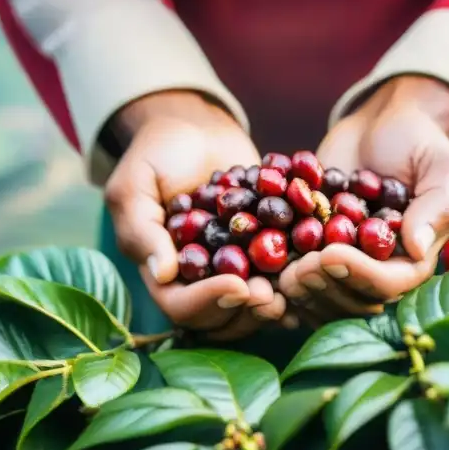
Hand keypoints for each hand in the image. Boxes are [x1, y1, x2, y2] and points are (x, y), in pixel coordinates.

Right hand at [104, 91, 285, 339]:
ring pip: (250, 308)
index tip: (238, 287)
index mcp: (161, 272)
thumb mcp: (135, 183)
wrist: (198, 130)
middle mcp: (196, 281)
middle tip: (271, 295)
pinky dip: (294, 283)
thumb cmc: (157, 153)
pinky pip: (276, 280)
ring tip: (293, 288)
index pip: (179, 305)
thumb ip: (141, 227)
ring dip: (272, 304)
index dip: (208, 301)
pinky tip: (312, 274)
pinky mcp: (261, 254)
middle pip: (218, 319)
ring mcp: (230, 271)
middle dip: (246, 310)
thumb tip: (161, 273)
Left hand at [279, 76, 448, 320]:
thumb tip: (418, 249)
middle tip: (298, 267)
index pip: (388, 284)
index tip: (332, 255)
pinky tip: (259, 266)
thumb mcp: (443, 166)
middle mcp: (379, 271)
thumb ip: (439, 206)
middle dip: (324, 287)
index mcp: (414, 260)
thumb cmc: (419, 142)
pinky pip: (298, 280)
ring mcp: (344, 266)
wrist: (380, 126)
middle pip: (352, 301)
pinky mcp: (314, 254)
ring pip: (321, 299)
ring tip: (280, 268)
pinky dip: (278, 278)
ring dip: (300, 291)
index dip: (359, 276)